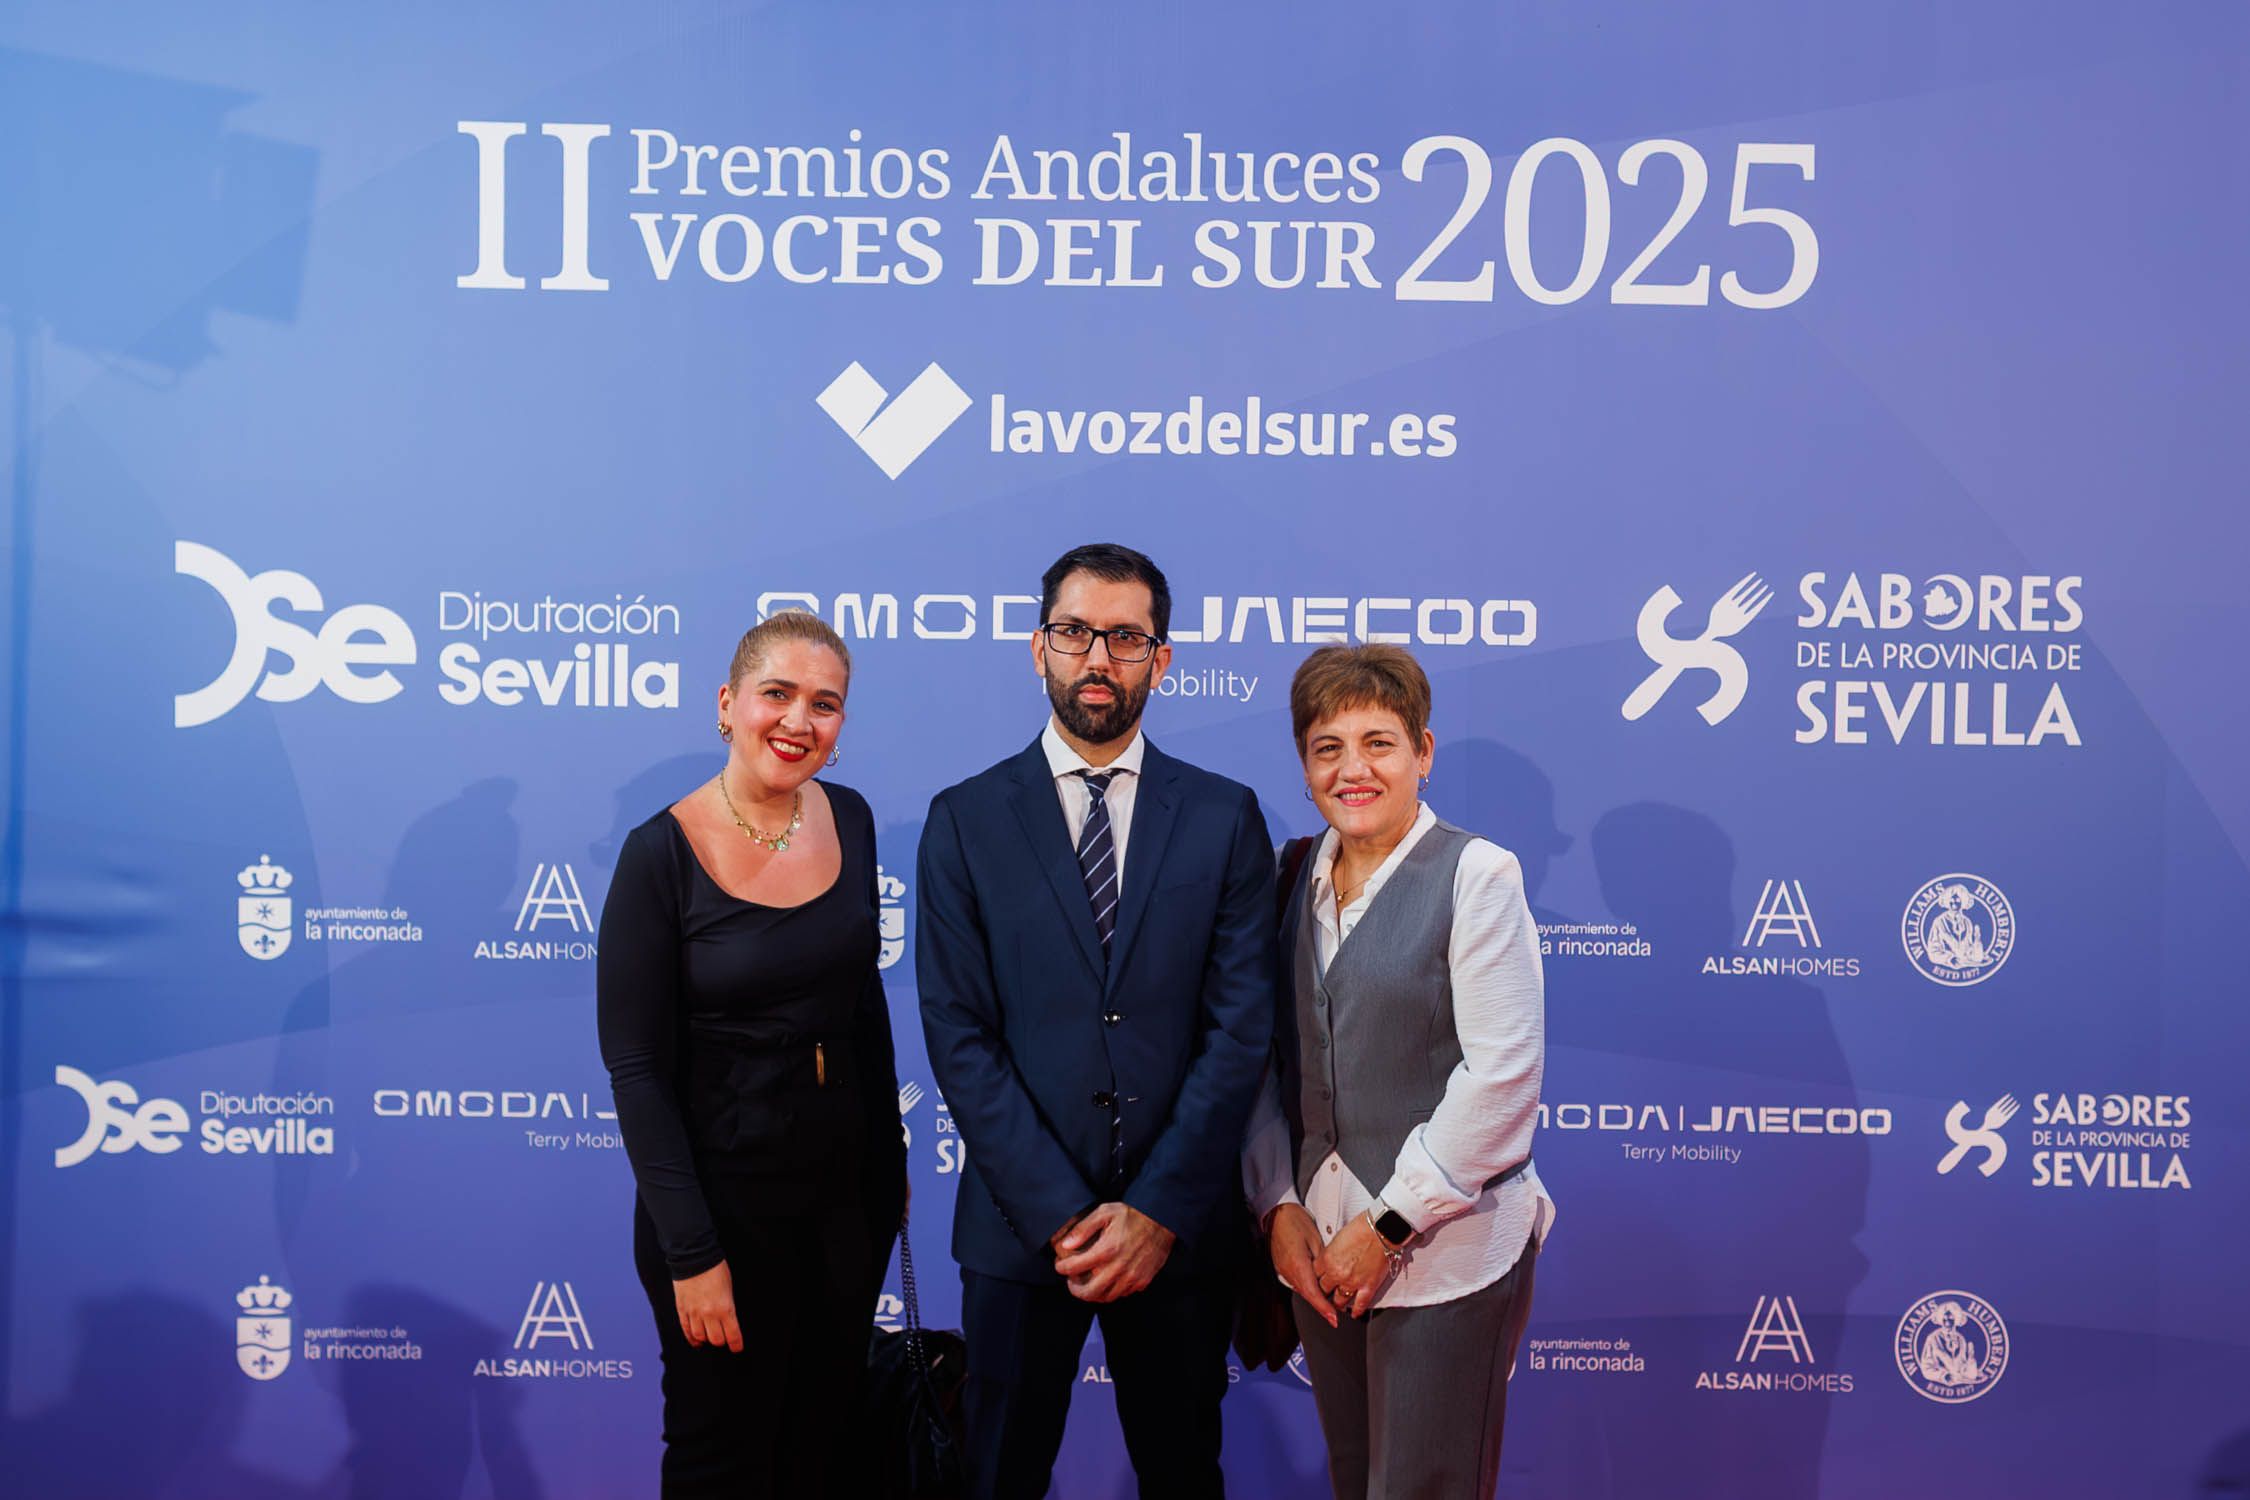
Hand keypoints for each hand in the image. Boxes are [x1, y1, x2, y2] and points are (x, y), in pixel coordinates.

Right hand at [672, 1260, 742, 1351]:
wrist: (694, 1257)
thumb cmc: (715, 1269)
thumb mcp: (729, 1288)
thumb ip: (728, 1306)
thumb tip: (728, 1320)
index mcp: (725, 1308)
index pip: (732, 1335)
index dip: (736, 1345)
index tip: (737, 1347)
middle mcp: (709, 1314)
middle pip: (716, 1340)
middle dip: (722, 1341)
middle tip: (724, 1338)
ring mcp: (694, 1313)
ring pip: (700, 1337)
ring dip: (706, 1339)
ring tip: (710, 1337)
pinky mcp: (682, 1310)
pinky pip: (686, 1330)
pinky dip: (692, 1338)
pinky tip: (696, 1341)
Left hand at [1052, 1202, 1175, 1302]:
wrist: (1162, 1220)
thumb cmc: (1133, 1214)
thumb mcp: (1105, 1212)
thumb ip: (1084, 1228)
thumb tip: (1066, 1244)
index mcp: (1106, 1250)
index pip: (1074, 1268)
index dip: (1062, 1268)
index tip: (1060, 1266)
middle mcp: (1118, 1268)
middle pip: (1088, 1292)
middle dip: (1074, 1289)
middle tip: (1071, 1281)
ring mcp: (1132, 1277)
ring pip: (1105, 1297)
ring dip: (1093, 1293)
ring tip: (1088, 1283)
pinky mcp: (1142, 1281)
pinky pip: (1122, 1294)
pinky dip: (1111, 1291)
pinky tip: (1107, 1280)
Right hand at [1265, 1204, 1335, 1327]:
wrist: (1278, 1215)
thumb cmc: (1296, 1222)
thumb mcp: (1315, 1240)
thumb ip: (1324, 1261)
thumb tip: (1334, 1275)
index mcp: (1298, 1264)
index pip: (1313, 1293)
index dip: (1324, 1308)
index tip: (1334, 1319)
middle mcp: (1289, 1271)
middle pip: (1307, 1295)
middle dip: (1322, 1307)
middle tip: (1336, 1315)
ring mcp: (1283, 1271)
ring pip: (1302, 1290)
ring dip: (1315, 1298)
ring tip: (1329, 1304)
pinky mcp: (1282, 1268)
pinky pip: (1296, 1282)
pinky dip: (1307, 1288)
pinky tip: (1317, 1287)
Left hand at [1312, 1218, 1394, 1319]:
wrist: (1382, 1229)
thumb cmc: (1362, 1228)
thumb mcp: (1338, 1238)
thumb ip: (1331, 1253)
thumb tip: (1330, 1260)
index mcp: (1327, 1259)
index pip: (1314, 1274)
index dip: (1315, 1277)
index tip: (1317, 1280)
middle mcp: (1336, 1273)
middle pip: (1323, 1289)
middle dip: (1324, 1290)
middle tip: (1326, 1292)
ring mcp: (1352, 1282)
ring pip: (1339, 1300)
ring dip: (1338, 1302)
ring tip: (1338, 1304)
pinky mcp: (1368, 1286)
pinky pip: (1360, 1304)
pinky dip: (1357, 1311)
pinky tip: (1354, 1314)